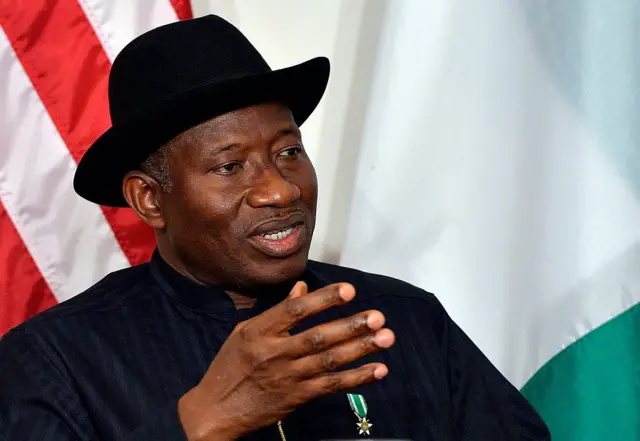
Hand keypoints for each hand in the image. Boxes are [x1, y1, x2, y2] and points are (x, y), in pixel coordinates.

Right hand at [178, 282, 394, 440]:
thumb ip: (277, 312)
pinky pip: (331, 386)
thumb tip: (302, 289)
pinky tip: (378, 369)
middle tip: (377, 316)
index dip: (323, 299)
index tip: (349, 290)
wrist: (215, 410)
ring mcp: (288, 377)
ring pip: (329, 361)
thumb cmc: (230, 366)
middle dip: (351, 326)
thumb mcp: (245, 331)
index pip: (295, 311)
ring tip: (386, 337)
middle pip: (318, 337)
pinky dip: (356, 378)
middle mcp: (275, 353)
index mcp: (259, 331)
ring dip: (360, 349)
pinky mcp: (297, 398)